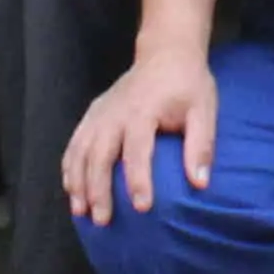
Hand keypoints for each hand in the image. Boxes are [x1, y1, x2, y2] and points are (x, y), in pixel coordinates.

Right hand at [64, 45, 219, 225]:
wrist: (165, 53)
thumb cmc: (187, 85)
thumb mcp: (204, 110)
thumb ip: (201, 146)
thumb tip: (200, 183)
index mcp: (144, 110)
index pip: (137, 150)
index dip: (138, 180)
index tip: (142, 208)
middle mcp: (116, 112)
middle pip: (100, 154)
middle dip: (98, 189)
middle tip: (102, 220)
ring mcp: (100, 113)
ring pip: (81, 150)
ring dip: (78, 182)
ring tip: (80, 211)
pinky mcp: (93, 114)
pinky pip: (75, 143)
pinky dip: (70, 167)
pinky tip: (71, 190)